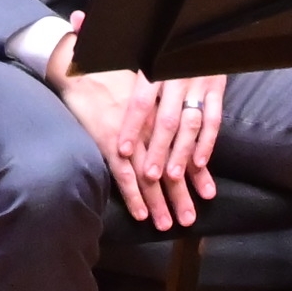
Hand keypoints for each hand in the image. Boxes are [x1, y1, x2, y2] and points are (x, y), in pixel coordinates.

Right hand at [46, 55, 227, 227]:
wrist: (84, 67)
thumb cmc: (114, 74)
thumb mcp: (147, 87)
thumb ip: (161, 107)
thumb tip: (178, 120)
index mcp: (161, 116)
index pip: (183, 149)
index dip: (196, 173)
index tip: (208, 194)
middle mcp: (150, 129)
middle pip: (169, 167)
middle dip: (180, 195)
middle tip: (189, 219)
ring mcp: (130, 138)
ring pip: (150, 176)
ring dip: (160, 201)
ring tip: (168, 223)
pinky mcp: (109, 142)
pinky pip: (123, 175)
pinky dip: (133, 195)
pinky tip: (142, 213)